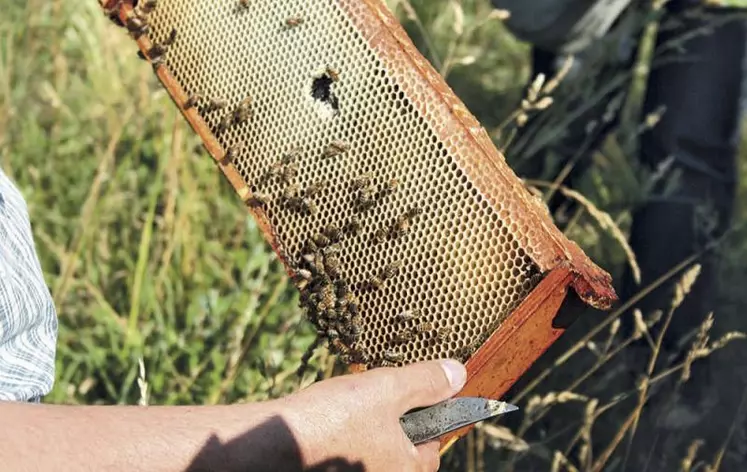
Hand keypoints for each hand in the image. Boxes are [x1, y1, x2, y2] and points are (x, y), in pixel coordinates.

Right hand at [277, 359, 466, 471]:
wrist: (270, 445)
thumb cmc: (332, 420)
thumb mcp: (386, 389)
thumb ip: (425, 382)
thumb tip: (458, 374)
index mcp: (404, 469)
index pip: (431, 452)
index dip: (430, 423)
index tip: (420, 401)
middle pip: (399, 456)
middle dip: (393, 428)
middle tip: (379, 400)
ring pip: (369, 456)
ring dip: (365, 433)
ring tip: (349, 407)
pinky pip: (343, 458)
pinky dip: (341, 441)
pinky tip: (326, 420)